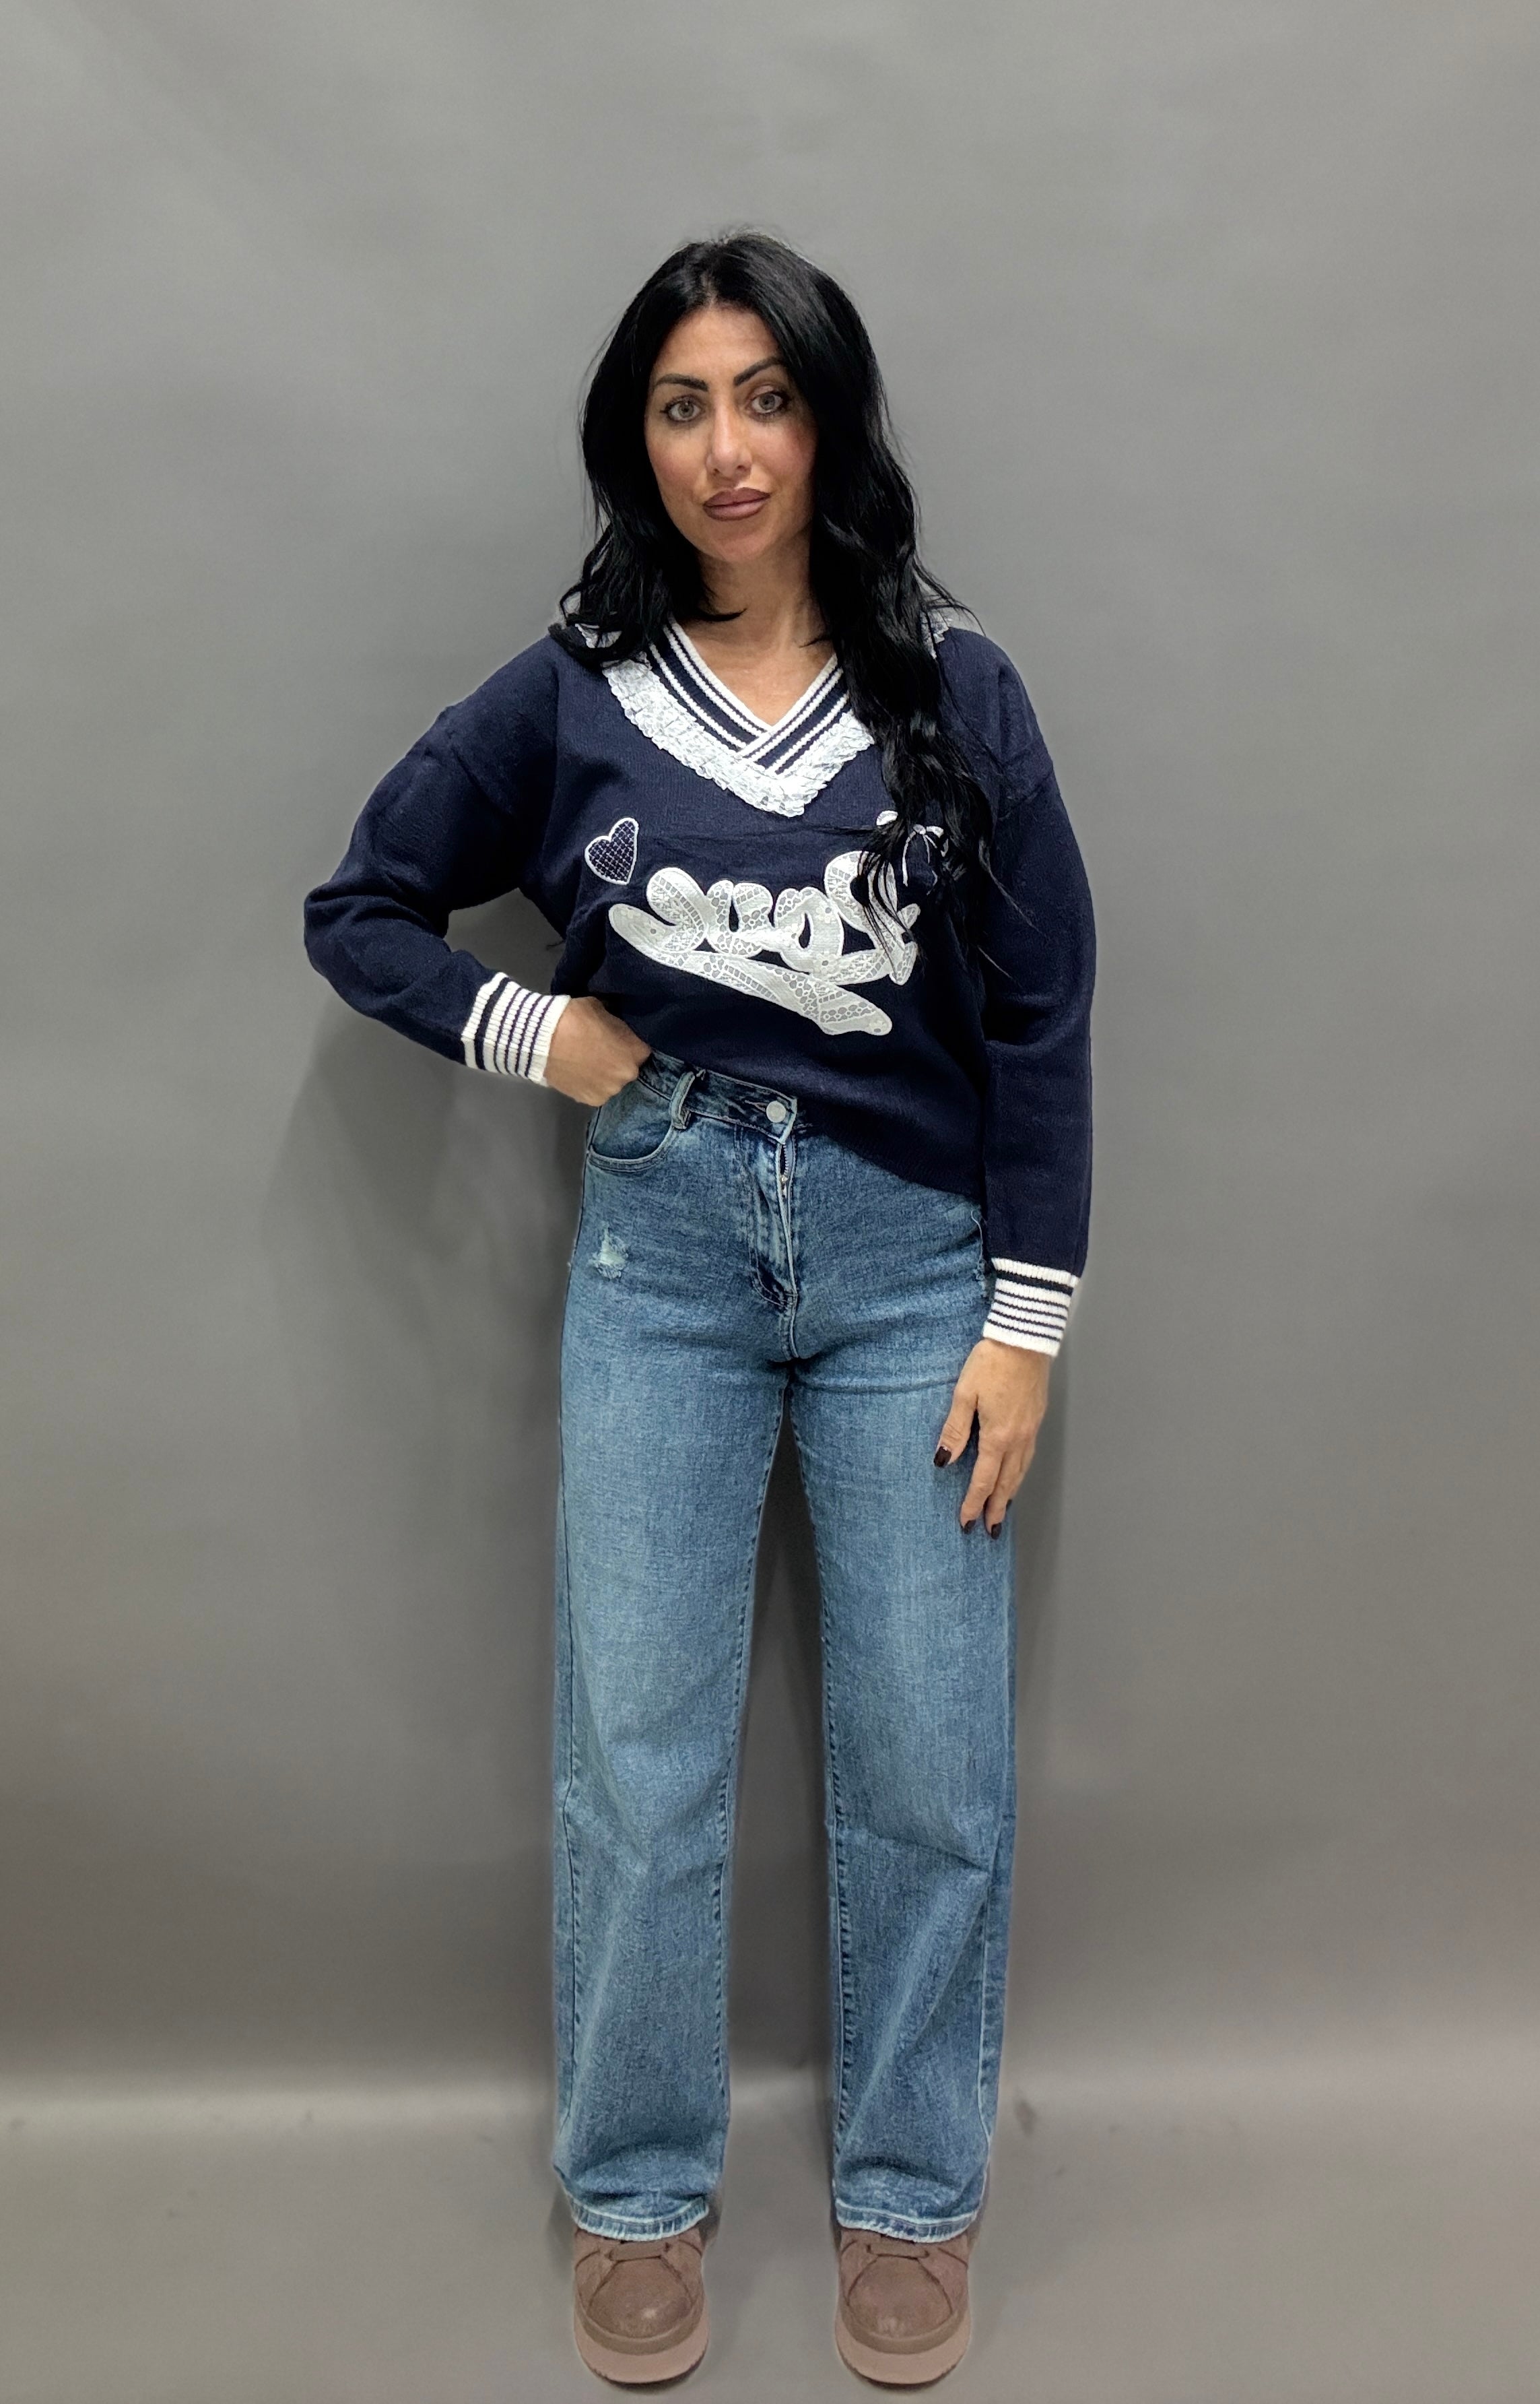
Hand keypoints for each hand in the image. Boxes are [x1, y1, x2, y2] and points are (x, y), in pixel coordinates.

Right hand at [543, 995, 651, 1104]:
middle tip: (600, 1051)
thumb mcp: (601, 1008)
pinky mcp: (592, 1100)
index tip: (617, 1040)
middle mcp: (628, 1074)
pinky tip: (579, 1073)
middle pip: (628, 1067)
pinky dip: (590, 1085)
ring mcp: (610, 1090)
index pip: (642, 1049)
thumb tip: (615, 1022)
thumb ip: (615, 1021)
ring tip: (586, 1063)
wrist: (541, 1039)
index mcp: (636, 1050)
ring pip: (612, 1081)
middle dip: (618, 1060)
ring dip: (604, 1074)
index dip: (628, 1043)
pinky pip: (597, 1091)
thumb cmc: (573, 1019)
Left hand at [934, 1340, 1051, 1535]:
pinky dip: (1021, 1473)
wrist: (1024, 1339)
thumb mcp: (964, 1393)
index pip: (983, 1480)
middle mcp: (1018, 1438)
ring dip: (1010, 1493)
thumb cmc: (992, 1362)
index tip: (967, 1522)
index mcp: (998, 1435)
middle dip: (996, 1508)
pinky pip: (1029, 1456)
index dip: (974, 1503)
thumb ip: (955, 1429)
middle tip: (990, 1530)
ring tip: (1003, 1510)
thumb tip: (944, 1460)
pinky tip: (1016, 1475)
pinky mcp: (1036, 1418)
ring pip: (1021, 1471)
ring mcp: (1031, 1429)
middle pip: (1006, 1482)